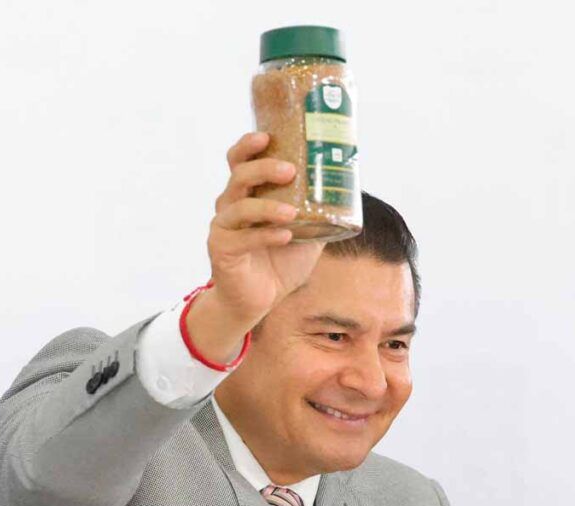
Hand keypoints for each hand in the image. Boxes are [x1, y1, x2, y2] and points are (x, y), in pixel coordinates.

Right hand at [206, 131, 326, 324]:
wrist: (259, 299)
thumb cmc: (279, 262)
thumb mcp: (307, 233)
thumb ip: (320, 212)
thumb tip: (352, 190)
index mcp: (248, 194)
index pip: (240, 161)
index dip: (248, 145)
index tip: (266, 136)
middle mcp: (230, 206)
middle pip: (239, 176)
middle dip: (262, 169)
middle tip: (289, 171)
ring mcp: (223, 228)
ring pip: (239, 207)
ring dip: (267, 207)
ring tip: (291, 213)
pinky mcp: (222, 250)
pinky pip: (243, 239)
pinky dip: (264, 235)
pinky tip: (284, 236)